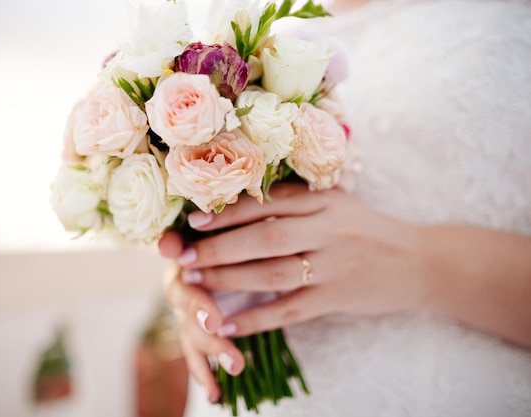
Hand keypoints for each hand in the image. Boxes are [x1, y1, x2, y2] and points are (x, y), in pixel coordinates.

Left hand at [159, 182, 431, 397]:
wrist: (419, 263)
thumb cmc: (368, 230)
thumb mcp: (337, 203)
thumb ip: (298, 200)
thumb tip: (241, 199)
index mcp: (325, 201)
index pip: (268, 203)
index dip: (229, 211)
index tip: (195, 220)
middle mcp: (328, 231)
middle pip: (265, 238)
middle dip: (220, 247)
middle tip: (187, 255)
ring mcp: (333, 267)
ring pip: (273, 274)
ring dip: (230, 278)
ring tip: (198, 281)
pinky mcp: (337, 299)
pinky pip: (290, 310)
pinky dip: (257, 319)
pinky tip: (229, 324)